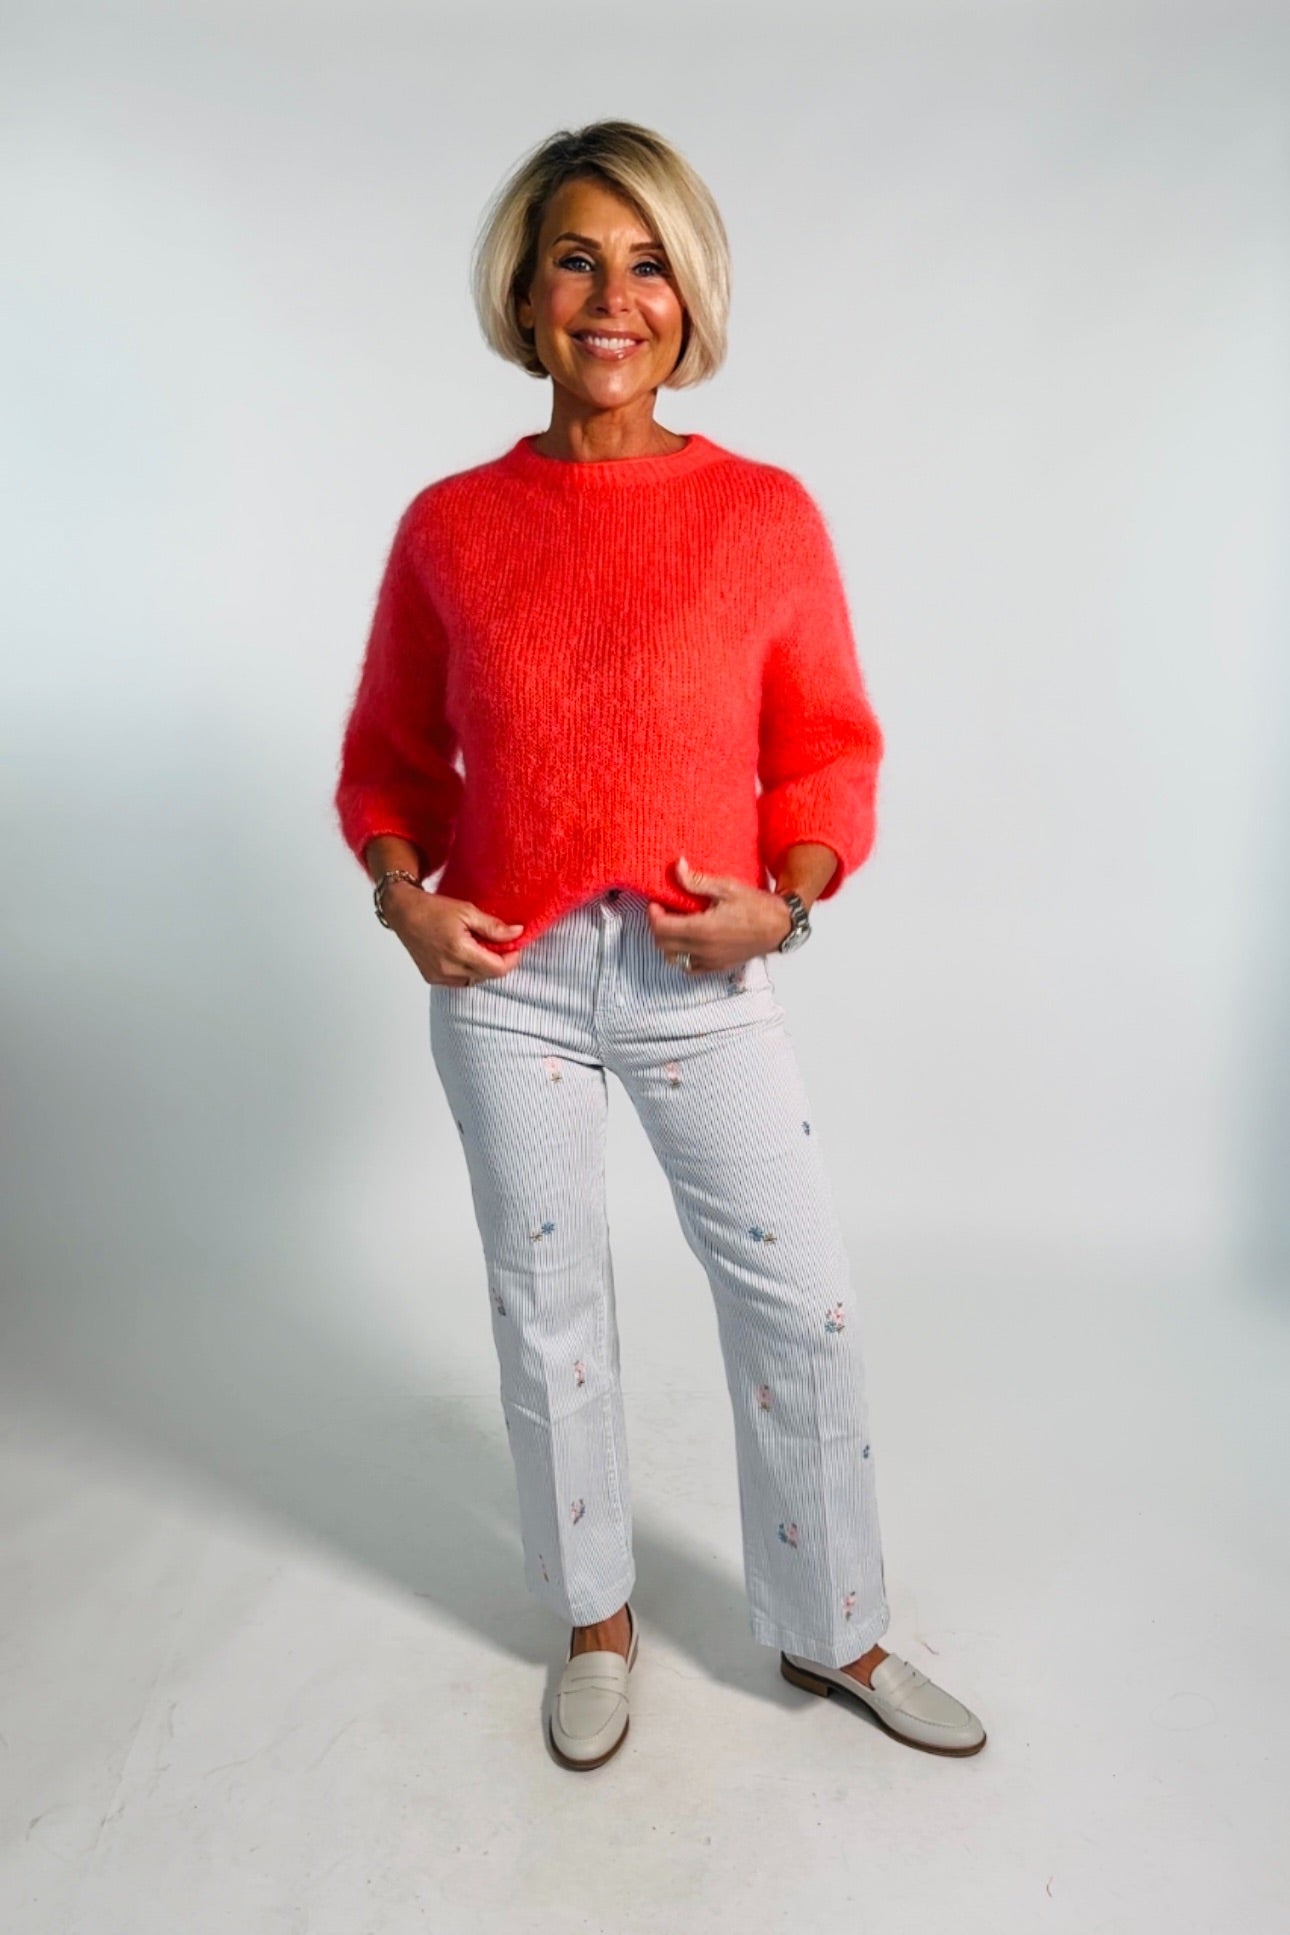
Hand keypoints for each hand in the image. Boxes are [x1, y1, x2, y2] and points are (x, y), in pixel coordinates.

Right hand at [382, 883, 525, 985]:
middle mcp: (448, 968)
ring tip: (478, 947)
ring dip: (482, 967)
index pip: (497, 969)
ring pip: (475, 980)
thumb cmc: (432, 909)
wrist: (403, 913)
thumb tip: (517, 933)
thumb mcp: (468, 911)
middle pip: (488, 975)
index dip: (511, 959)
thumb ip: (493, 927)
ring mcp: (439, 976)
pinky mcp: (432, 978)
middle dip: (498, 961)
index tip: (515, 947)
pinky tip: (464, 954)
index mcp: (459, 951)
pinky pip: (460, 981)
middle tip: (498, 943)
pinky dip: (468, 971)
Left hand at [646, 856, 790, 971]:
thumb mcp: (726, 887)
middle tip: (664, 911)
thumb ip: (697, 881)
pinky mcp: (717, 966)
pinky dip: (681, 956)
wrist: (779, 926)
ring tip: (675, 925)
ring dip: (667, 943)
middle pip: (662, 944)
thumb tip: (678, 867)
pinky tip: (688, 941)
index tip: (656, 903)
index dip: (652, 915)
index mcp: (702, 929)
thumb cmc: (756, 905)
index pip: (661, 928)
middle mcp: (703, 949)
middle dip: (657, 927)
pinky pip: (689, 967)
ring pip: (673, 958)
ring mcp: (710, 961)